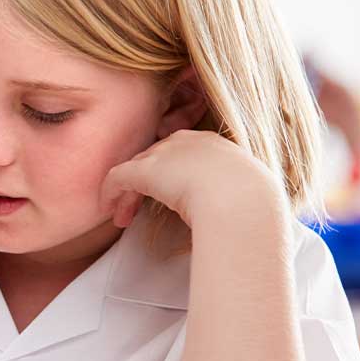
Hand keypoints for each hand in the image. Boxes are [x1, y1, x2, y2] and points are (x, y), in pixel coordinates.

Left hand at [101, 129, 283, 229]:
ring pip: (136, 169)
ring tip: (123, 218)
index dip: (169, 175)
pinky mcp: (145, 171)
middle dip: (144, 183)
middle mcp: (186, 142)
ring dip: (127, 195)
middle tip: (137, 210)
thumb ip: (231, 196)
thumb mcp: (244, 194)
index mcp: (212, 145)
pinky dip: (110, 192)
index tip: (168, 197)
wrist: (241, 201)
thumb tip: (230, 213)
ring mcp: (165, 154)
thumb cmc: (250, 206)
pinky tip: (109, 211)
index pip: (180, 154)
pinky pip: (118, 178)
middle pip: (155, 159)